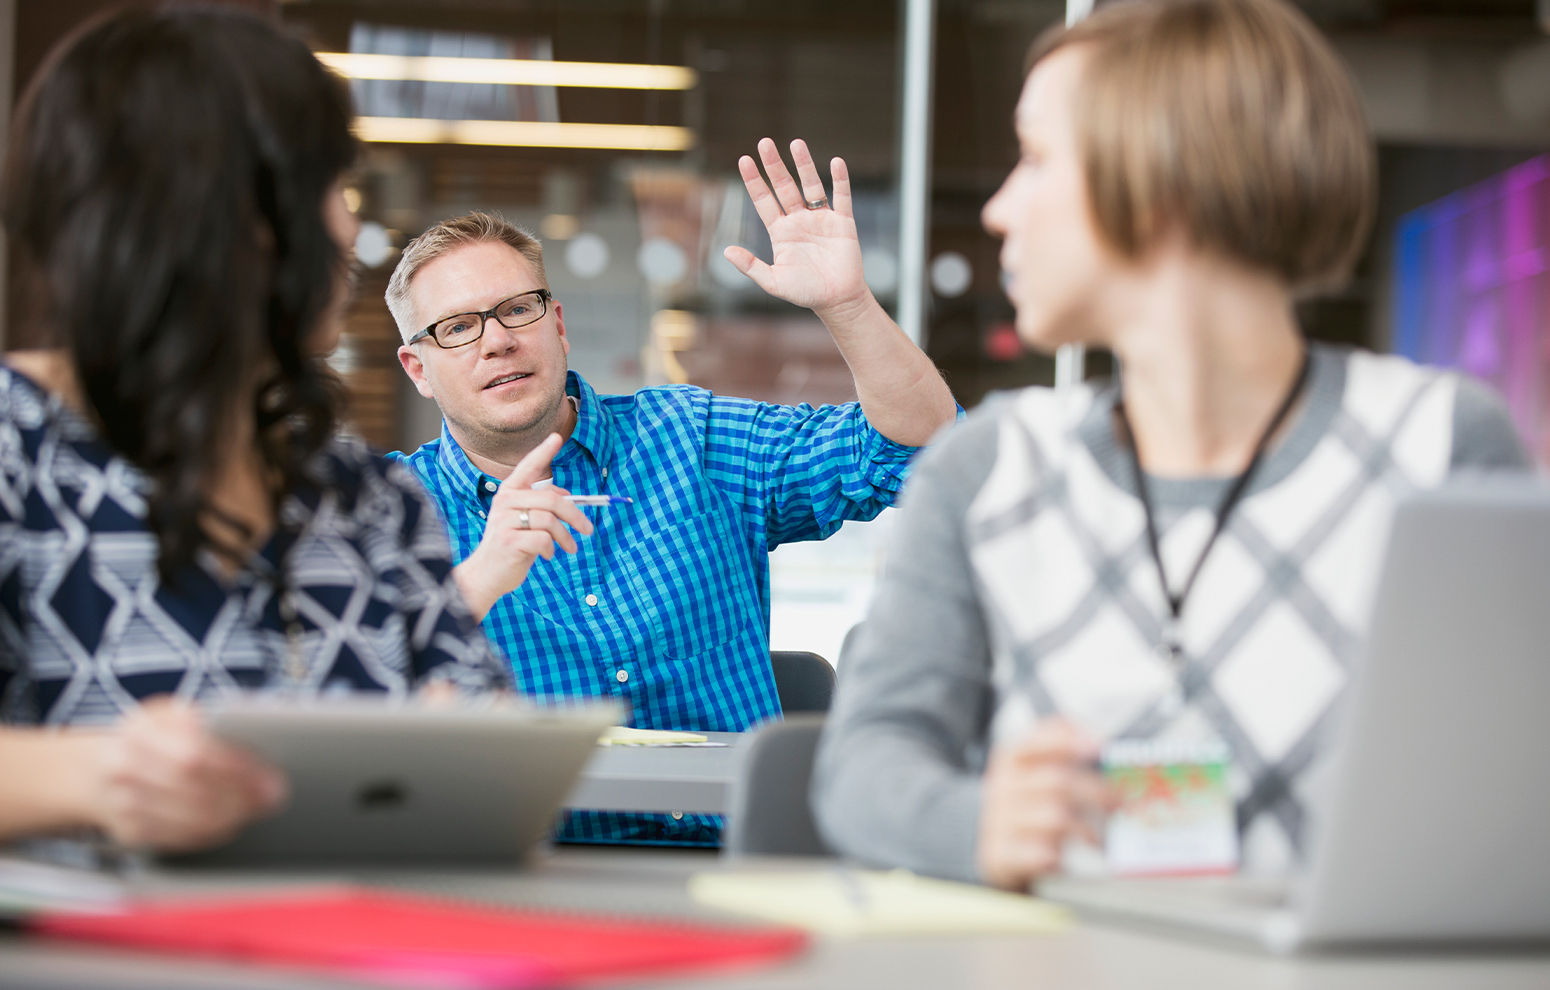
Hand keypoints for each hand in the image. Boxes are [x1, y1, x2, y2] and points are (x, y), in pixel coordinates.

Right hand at [93, 697, 286, 851]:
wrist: (99, 769)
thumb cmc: (155, 738)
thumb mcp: (174, 718)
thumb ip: (211, 726)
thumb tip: (259, 752)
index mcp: (141, 730)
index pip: (197, 755)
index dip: (238, 771)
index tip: (269, 778)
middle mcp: (123, 767)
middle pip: (194, 790)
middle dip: (241, 796)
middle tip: (272, 798)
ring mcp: (121, 802)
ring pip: (189, 819)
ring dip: (232, 817)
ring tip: (256, 808)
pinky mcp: (127, 832)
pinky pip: (179, 839)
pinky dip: (211, 833)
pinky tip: (230, 823)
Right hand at [455, 433, 593, 618]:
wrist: (486, 574)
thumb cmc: (511, 544)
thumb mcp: (525, 520)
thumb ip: (542, 505)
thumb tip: (568, 496)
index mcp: (509, 492)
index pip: (528, 466)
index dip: (543, 451)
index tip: (557, 437)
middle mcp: (504, 501)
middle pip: (552, 499)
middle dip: (576, 515)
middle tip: (588, 530)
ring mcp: (504, 521)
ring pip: (550, 520)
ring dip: (566, 537)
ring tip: (570, 548)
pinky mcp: (508, 541)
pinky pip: (544, 539)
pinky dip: (552, 549)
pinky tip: (547, 555)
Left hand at [724, 138, 870, 318]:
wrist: (838, 301)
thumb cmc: (805, 293)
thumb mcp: (774, 282)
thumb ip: (751, 266)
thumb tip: (725, 252)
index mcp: (780, 232)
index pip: (764, 201)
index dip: (754, 181)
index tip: (744, 160)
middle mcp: (799, 221)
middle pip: (784, 187)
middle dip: (775, 165)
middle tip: (765, 142)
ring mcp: (821, 219)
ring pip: (811, 186)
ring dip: (804, 165)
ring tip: (796, 143)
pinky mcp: (843, 223)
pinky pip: (841, 197)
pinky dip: (839, 180)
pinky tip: (835, 162)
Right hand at [976, 719, 1116, 891]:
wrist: (994, 845)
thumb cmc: (1028, 805)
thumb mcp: (1037, 772)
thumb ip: (1063, 752)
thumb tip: (1097, 737)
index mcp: (1012, 759)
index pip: (1035, 741)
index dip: (1067, 740)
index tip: (1098, 744)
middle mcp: (1003, 786)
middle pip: (1057, 782)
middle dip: (1096, 792)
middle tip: (1119, 803)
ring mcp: (999, 820)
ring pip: (1053, 819)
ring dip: (1085, 830)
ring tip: (1099, 839)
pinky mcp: (999, 853)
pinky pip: (1036, 854)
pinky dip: (1055, 857)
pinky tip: (1064, 858)